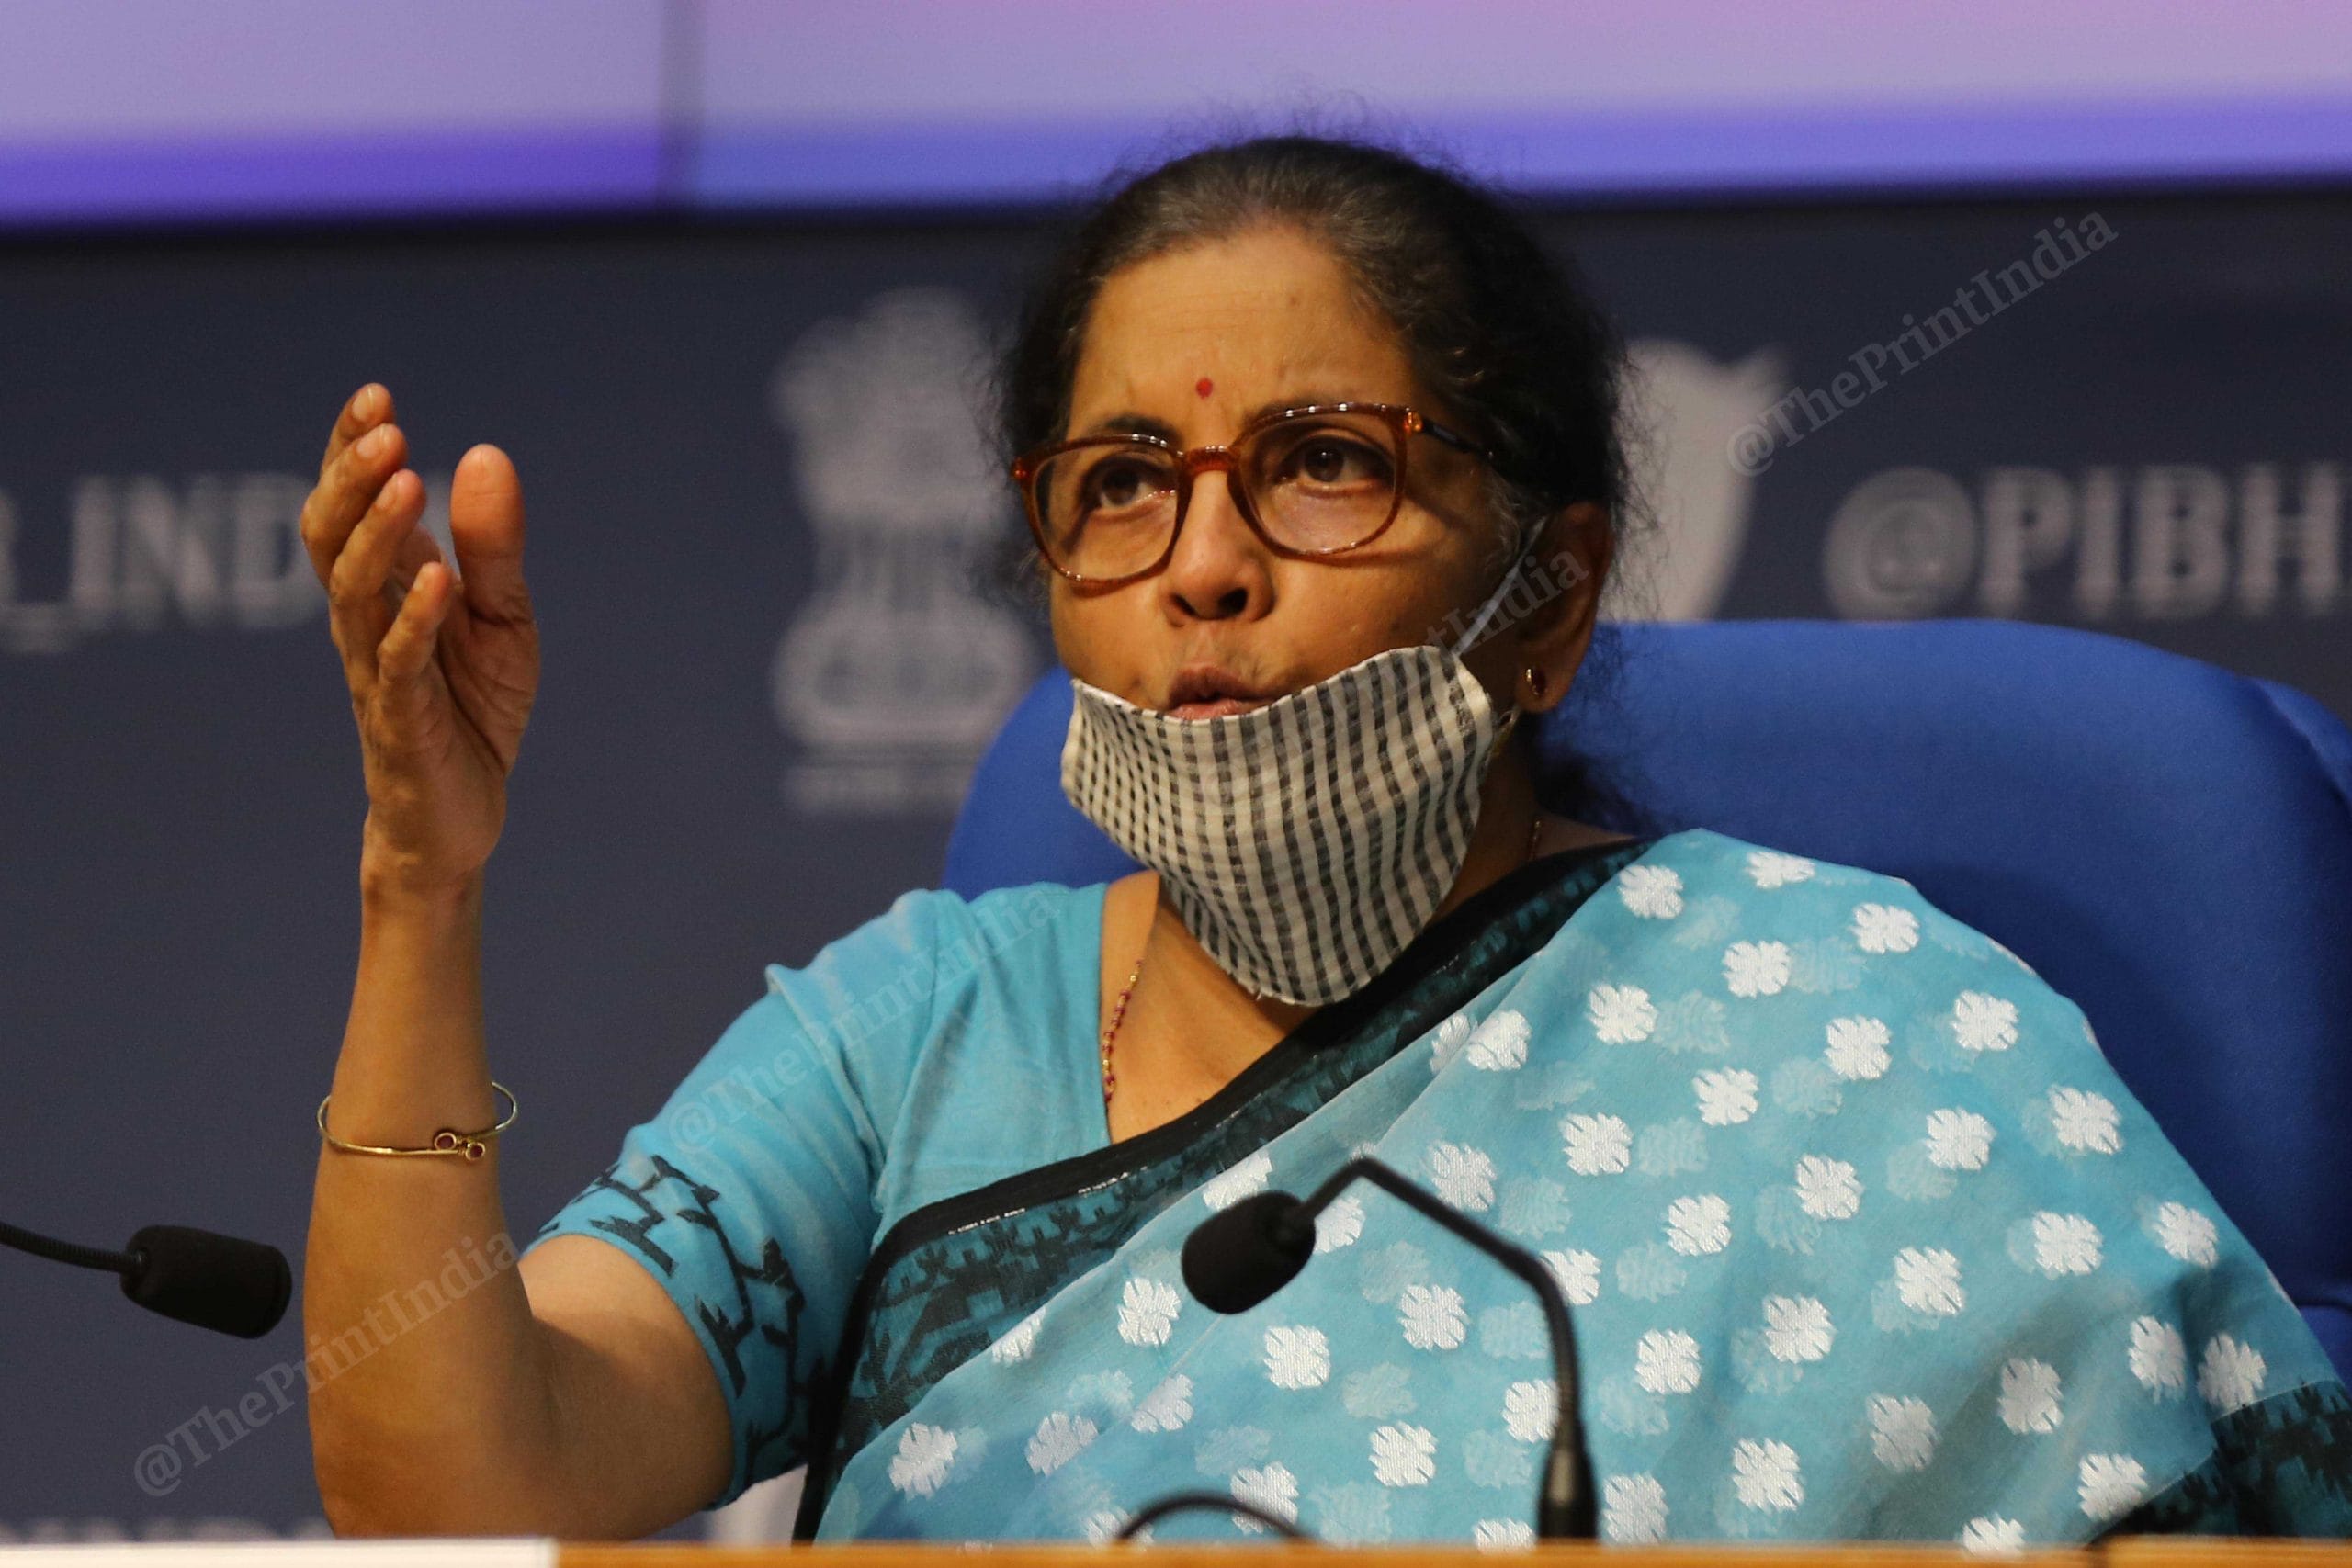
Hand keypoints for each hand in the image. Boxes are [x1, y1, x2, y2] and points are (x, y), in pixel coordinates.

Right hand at [299, 385, 540, 897]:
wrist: (463, 817)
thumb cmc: (474, 711)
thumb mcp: (503, 619)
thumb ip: (494, 547)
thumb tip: (485, 454)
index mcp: (386, 587)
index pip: (350, 505)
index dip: (351, 450)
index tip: (376, 395)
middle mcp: (366, 621)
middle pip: (330, 535)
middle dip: (351, 477)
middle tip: (386, 426)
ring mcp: (376, 670)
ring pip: (350, 591)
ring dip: (376, 534)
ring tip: (406, 480)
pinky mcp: (401, 721)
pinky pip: (396, 663)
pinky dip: (414, 617)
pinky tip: (437, 577)